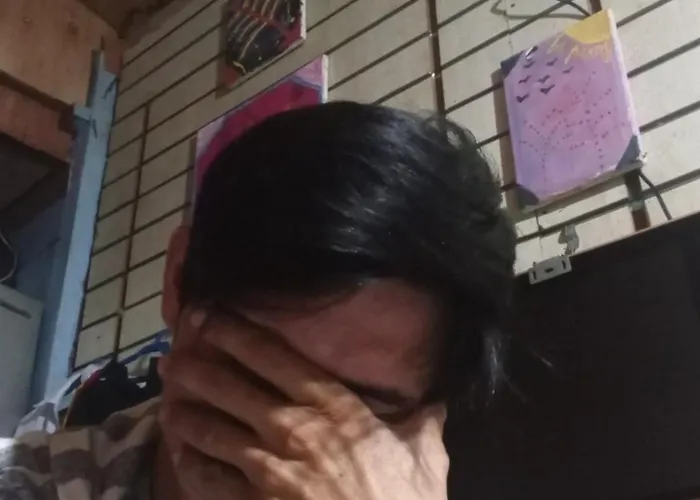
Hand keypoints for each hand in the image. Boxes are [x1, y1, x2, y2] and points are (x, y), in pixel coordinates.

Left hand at [158, 309, 448, 499]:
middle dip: (199, 367)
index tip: (213, 317)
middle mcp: (293, 429)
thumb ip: (423, 422)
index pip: (275, 358)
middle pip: (231, 387)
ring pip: (211, 430)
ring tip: (168, 398)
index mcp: (334, 408)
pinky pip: (209, 481)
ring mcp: (267, 471)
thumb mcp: (425, 458)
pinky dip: (190, 465)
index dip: (238, 333)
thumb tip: (436, 398)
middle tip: (174, 354)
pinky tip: (179, 453)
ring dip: (185, 412)